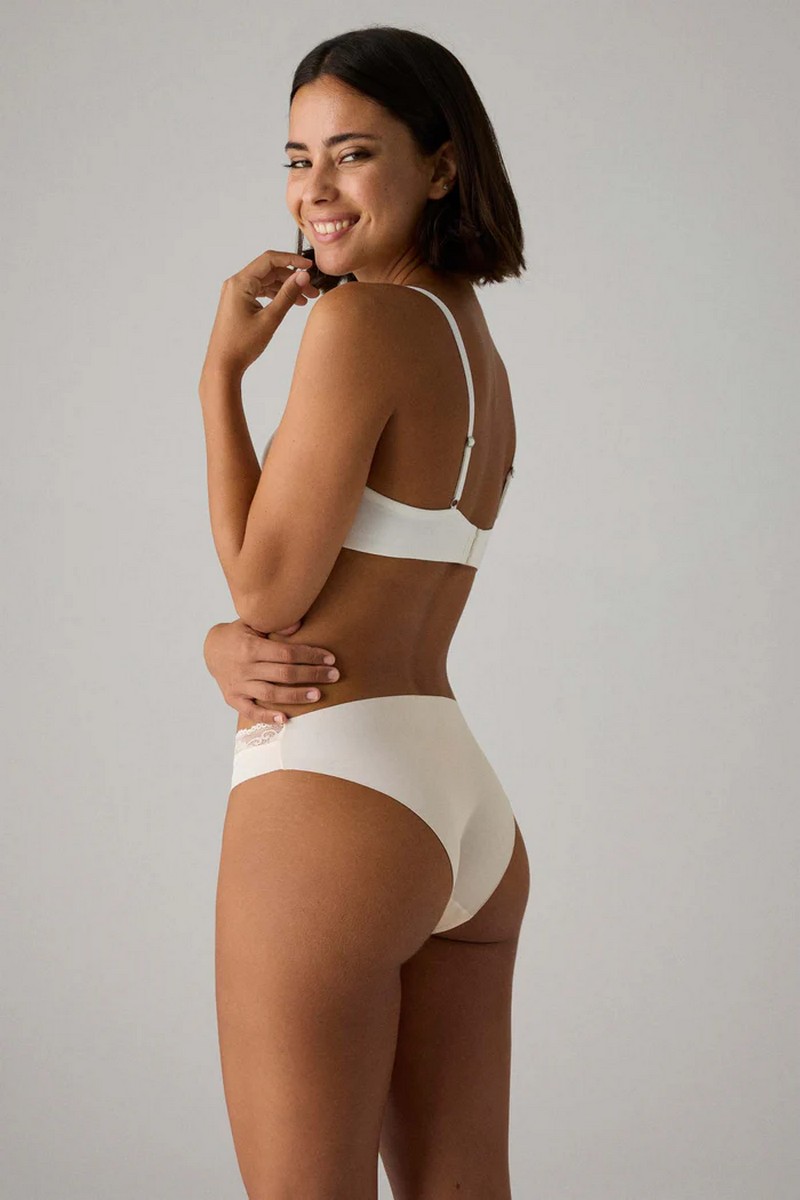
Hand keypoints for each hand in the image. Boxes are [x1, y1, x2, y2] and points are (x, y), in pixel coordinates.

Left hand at [200, 248, 319, 377]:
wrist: (223, 365)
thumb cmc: (241, 345)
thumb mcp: (270, 319)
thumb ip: (287, 295)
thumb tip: (303, 276)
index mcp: (240, 283)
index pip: (269, 259)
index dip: (292, 260)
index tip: (309, 266)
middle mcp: (236, 283)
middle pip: (269, 270)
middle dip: (292, 277)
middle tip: (312, 290)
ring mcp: (236, 293)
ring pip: (266, 281)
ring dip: (286, 287)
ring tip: (305, 300)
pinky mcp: (238, 303)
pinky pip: (260, 291)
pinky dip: (276, 295)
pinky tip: (290, 303)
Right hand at [203, 617, 338, 724]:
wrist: (211, 649)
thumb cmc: (240, 634)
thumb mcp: (253, 622)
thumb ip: (275, 624)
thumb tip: (298, 625)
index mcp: (251, 646)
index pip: (286, 653)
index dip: (310, 656)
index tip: (330, 658)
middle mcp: (244, 667)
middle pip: (283, 674)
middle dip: (311, 675)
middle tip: (334, 676)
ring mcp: (238, 685)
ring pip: (271, 694)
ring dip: (296, 696)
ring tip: (318, 695)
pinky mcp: (233, 699)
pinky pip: (251, 711)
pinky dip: (267, 717)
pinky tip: (286, 719)